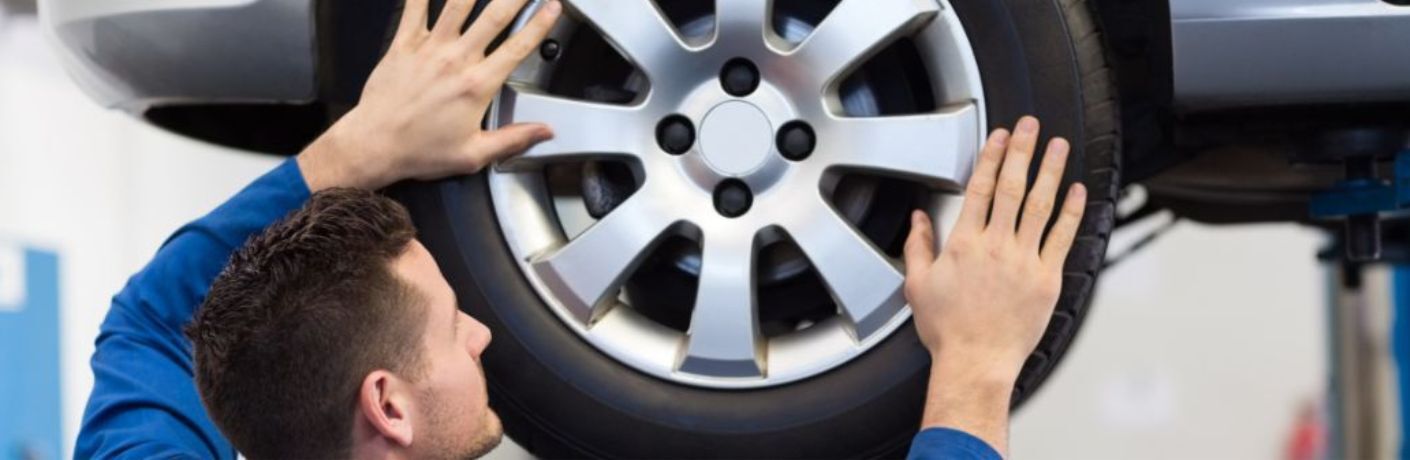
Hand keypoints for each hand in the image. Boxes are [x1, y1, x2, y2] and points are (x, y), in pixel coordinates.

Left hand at [299, 0, 563, 190]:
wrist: (375, 145)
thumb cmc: (420, 151)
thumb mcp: (474, 154)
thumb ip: (514, 139)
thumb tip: (545, 131)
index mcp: (477, 85)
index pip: (518, 47)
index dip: (540, 24)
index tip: (553, 7)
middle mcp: (456, 60)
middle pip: (494, 16)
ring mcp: (429, 48)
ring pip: (457, 4)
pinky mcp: (404, 44)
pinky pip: (414, 8)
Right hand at [903, 116, 1085, 453]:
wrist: (976, 362)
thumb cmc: (947, 330)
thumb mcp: (917, 285)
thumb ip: (918, 246)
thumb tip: (919, 220)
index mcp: (964, 244)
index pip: (980, 189)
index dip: (991, 157)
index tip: (999, 136)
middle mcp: (996, 246)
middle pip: (1011, 187)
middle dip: (1021, 151)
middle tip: (1030, 126)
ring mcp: (1024, 260)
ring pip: (1040, 205)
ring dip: (1050, 170)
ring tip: (1058, 146)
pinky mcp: (1046, 278)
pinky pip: (1062, 237)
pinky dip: (1071, 211)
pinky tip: (1077, 191)